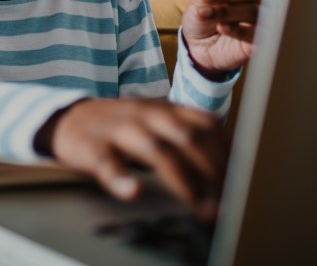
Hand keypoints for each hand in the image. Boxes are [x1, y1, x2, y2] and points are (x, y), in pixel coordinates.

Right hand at [44, 98, 227, 220]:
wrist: (68, 117)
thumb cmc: (122, 126)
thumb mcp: (157, 122)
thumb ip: (190, 137)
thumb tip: (235, 166)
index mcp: (166, 108)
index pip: (208, 124)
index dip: (231, 152)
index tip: (247, 179)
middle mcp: (147, 114)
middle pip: (188, 137)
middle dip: (215, 171)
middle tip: (231, 203)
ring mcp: (120, 129)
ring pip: (156, 150)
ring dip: (184, 181)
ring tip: (201, 208)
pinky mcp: (92, 147)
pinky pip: (108, 162)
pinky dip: (121, 178)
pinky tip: (133, 191)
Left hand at [181, 0, 264, 76]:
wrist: (200, 45)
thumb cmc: (204, 16)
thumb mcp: (200, 2)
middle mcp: (262, 0)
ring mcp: (264, 21)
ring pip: (252, 11)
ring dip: (226, 12)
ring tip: (205, 14)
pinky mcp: (260, 41)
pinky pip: (255, 34)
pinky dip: (237, 30)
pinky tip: (222, 27)